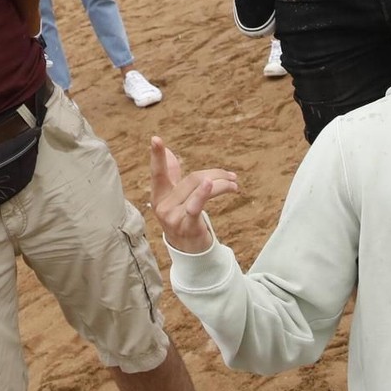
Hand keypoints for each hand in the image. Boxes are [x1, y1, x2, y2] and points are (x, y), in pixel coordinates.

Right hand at [150, 136, 238, 254]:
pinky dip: (205, 193)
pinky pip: (196, 205)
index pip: (158, 172)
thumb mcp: (175, 198)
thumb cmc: (182, 219)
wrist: (189, 252)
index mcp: (159, 195)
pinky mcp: (186, 226)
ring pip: (199, 187)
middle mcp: (162, 205)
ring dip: (221, 183)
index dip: (156, 156)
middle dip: (216, 174)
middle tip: (232, 176)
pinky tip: (214, 184)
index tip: (156, 138)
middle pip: (193, 179)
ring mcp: (172, 217)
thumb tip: (168, 152)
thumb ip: (171, 175)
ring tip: (234, 183)